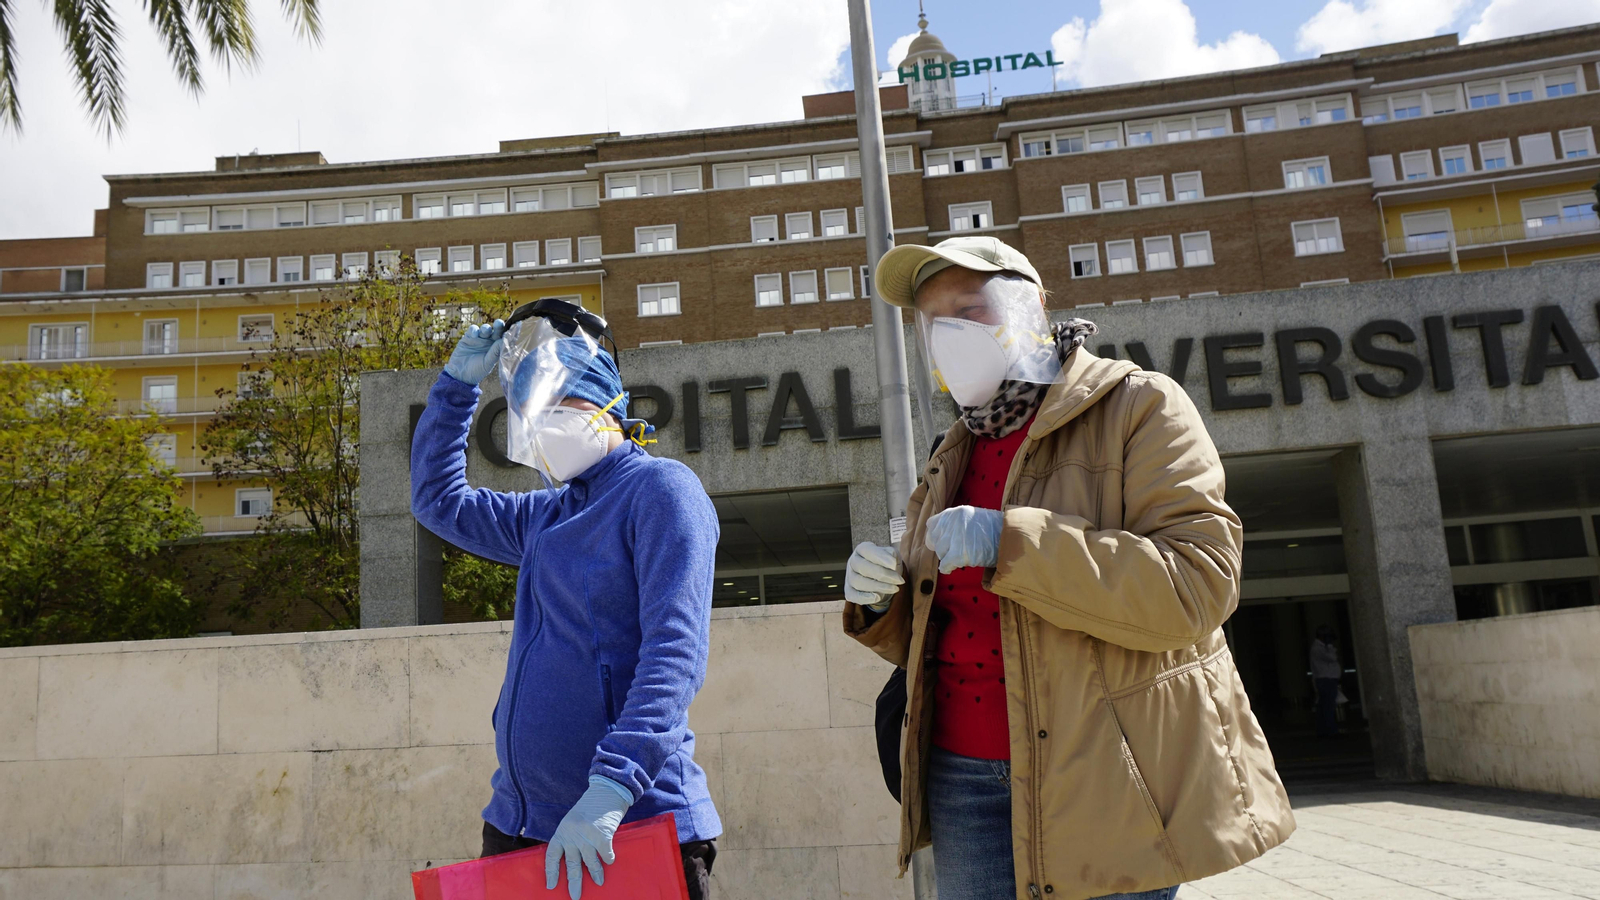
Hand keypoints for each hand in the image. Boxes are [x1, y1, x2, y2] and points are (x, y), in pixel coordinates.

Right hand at [444, 319, 504, 384]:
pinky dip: (474, 330)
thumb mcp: (487, 363)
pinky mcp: (468, 337)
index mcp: (496, 348)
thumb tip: (504, 340)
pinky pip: (472, 330)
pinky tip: (474, 335)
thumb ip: (495, 352)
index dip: (508, 333)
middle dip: (498, 326)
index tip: (511, 329)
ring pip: (485, 329)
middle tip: (499, 323)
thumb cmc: (477, 371)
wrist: (460, 375)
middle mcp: (489, 342)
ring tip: (485, 331)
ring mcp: (479, 339)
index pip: (504, 338)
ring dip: (486, 328)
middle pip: (496, 330)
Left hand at [546, 776, 631, 899]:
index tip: (551, 886)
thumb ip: (572, 839)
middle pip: (572, 864)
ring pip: (590, 862)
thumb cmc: (591, 807)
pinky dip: (609, 859)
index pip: (552, 856)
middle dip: (574, 882)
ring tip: (599, 882)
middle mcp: (572, 835)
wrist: (606, 790)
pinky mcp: (602, 835)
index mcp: (562, 832)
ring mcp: (587, 835)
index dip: (551, 872)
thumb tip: (577, 862)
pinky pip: (605, 854)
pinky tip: (611, 861)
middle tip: (575, 897)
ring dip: (595, 874)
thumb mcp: (573, 821)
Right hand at [845, 542, 902, 611]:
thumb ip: (892, 554)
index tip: (894, 565)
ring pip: (858, 581)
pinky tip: (878, 598)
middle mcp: (853, 561)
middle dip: (883, 574)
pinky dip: (865, 598)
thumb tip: (891, 557)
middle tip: (899, 580)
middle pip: (862, 567)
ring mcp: (849, 577)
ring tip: (894, 589)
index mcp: (862, 549)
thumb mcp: (893, 556)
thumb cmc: (887, 565)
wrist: (884, 580)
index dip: (881, 557)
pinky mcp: (849, 591)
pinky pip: (853, 595)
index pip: (868, 551)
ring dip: (878, 586)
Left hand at [925, 506, 1002, 573]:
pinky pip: (944, 565)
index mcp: (953, 513)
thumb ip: (956, 523)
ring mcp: (954, 539)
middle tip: (954, 552)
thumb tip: (941, 537)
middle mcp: (951, 524)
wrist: (1010, 536)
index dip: (936, 535)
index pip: (931, 525)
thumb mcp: (972, 517)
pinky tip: (952, 568)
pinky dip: (947, 568)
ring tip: (961, 557)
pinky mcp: (959, 554)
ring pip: (940, 553)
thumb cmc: (994, 529)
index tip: (942, 542)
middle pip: (935, 541)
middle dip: (944, 548)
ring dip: (948, 557)